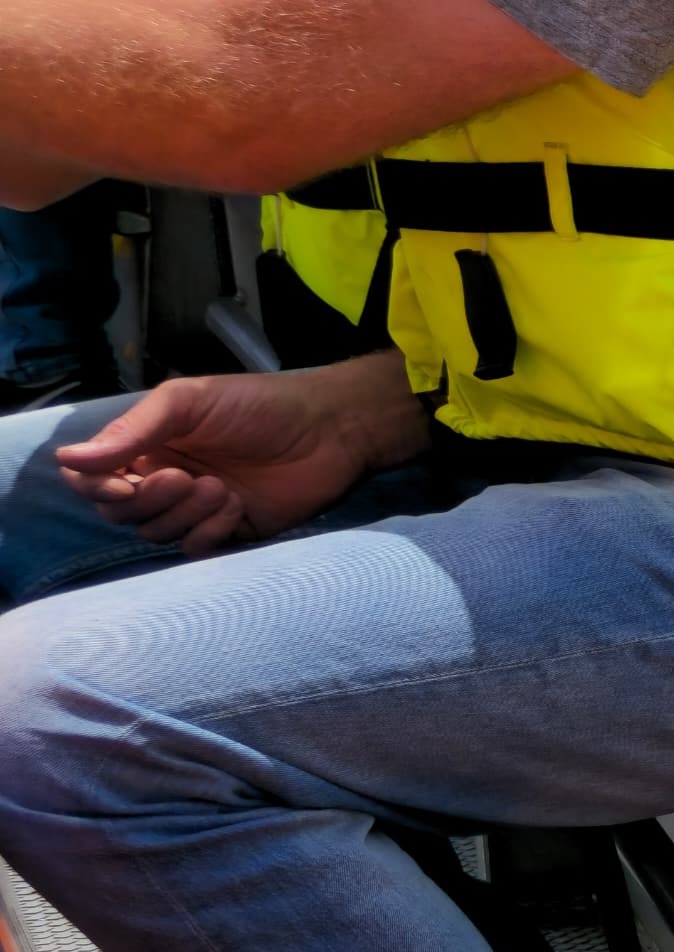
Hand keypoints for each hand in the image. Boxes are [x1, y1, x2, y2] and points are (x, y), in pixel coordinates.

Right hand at [54, 356, 432, 553]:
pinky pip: (194, 548)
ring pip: (154, 532)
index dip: (95, 487)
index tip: (122, 481)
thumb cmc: (258, 405)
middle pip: (119, 511)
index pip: (92, 478)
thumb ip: (131, 431)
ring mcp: (194, 507)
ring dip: (182, 514)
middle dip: (145, 500)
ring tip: (220, 487)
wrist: (330, 429)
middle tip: (185, 477)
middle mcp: (162, 478)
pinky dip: (207, 532)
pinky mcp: (228, 531)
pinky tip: (236, 507)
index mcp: (145, 445)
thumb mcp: (188, 403)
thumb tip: (65, 458)